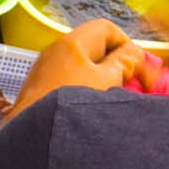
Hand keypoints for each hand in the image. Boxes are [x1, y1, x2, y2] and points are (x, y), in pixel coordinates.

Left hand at [12, 18, 139, 110]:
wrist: (31, 139)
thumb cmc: (69, 106)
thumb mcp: (107, 83)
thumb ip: (124, 64)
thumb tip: (133, 53)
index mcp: (72, 43)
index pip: (106, 29)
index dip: (126, 44)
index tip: (136, 68)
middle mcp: (55, 51)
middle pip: (94, 48)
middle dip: (114, 66)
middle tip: (127, 87)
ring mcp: (44, 71)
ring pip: (81, 68)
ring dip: (99, 82)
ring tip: (109, 102)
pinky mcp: (38, 91)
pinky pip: (67, 84)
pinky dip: (82, 93)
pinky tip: (88, 112)